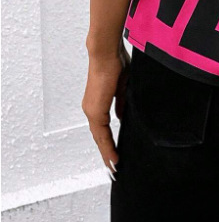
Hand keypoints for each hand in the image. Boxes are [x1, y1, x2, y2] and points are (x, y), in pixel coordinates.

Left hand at [82, 43, 130, 176]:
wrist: (107, 54)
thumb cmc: (116, 63)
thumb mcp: (122, 87)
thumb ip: (121, 104)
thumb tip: (121, 117)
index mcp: (98, 103)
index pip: (102, 128)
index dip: (108, 142)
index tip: (115, 154)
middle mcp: (91, 109)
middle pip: (99, 137)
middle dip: (107, 153)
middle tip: (114, 167)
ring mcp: (92, 110)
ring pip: (99, 138)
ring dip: (107, 153)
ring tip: (114, 166)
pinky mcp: (95, 110)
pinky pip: (101, 134)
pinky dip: (107, 146)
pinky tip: (113, 156)